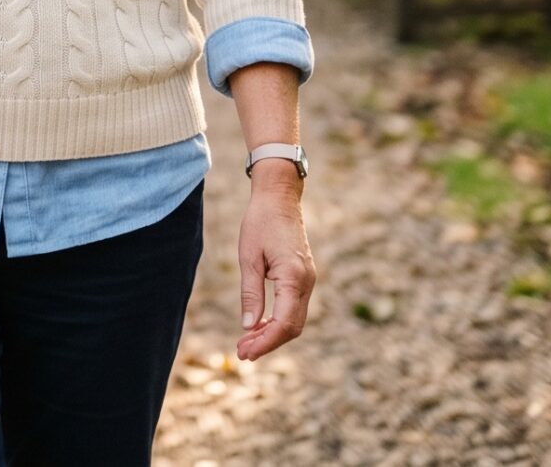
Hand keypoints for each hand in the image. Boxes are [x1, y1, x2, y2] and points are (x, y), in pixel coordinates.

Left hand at [236, 165, 313, 360]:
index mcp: (294, 277)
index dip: (265, 343)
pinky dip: (278, 321)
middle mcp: (307, 282)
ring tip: (246, 341)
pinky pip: (294, 307)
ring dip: (272, 334)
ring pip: (295, 319)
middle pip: (292, 327)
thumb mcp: (249, 257)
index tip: (244, 352)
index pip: (283, 324)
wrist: (279, 198)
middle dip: (268, 343)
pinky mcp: (304, 277)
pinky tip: (259, 325)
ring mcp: (308, 280)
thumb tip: (248, 326)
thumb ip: (251, 293)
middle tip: (241, 351)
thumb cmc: (260, 222)